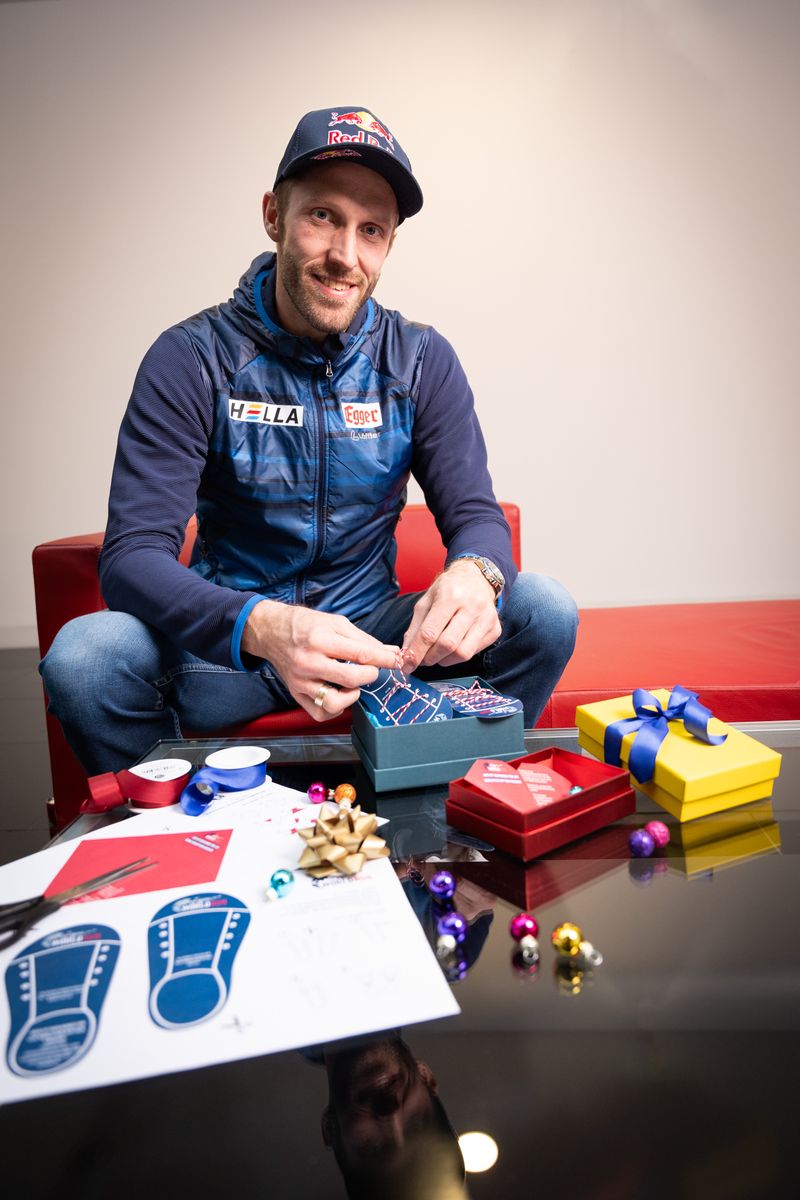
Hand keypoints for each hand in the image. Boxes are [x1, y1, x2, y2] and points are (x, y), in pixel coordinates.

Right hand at [241, 600, 401, 721]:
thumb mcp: (336, 622)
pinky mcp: (296, 694)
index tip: (397, 661)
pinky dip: (335, 708)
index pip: (361, 654)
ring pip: (334, 702)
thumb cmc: (305, 625)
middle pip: (351, 679)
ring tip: (352, 684)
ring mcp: (301, 681)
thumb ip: (364, 639)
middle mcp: (308, 662)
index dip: (384, 659)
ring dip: (351, 695)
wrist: (271, 631)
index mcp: (320, 640)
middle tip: (370, 670)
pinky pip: (320, 713)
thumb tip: (391, 652)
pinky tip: (339, 694)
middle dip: (370, 675)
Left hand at [401, 560, 500, 669]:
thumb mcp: (426, 601)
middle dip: (430, 658)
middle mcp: (472, 606)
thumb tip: (407, 654)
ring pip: (463, 653)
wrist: (477, 578)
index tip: (406, 665)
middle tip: (422, 659)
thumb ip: (415, 628)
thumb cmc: (448, 589)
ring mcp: (487, 619)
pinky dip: (458, 655)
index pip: (430, 632)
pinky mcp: (495, 629)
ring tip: (436, 654)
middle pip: (448, 645)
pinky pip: (474, 652)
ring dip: (444, 660)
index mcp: (451, 596)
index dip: (416, 652)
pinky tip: (453, 646)